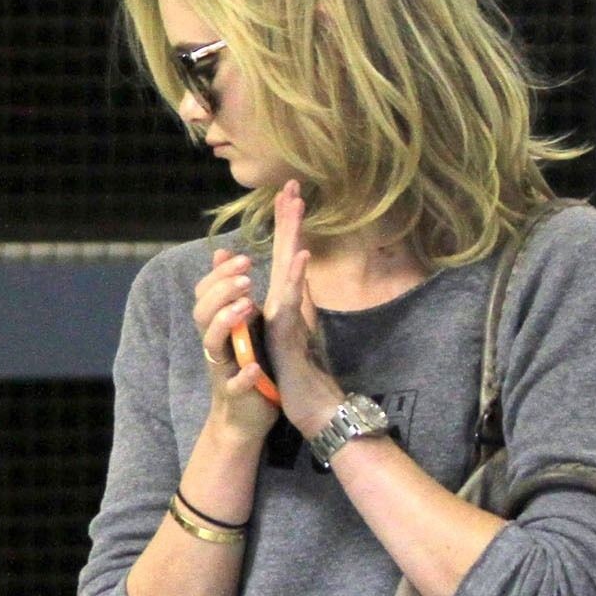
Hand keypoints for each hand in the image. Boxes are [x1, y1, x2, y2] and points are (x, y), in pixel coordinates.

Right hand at [191, 246, 277, 441]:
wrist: (244, 418)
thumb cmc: (246, 366)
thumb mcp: (241, 325)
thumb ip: (230, 292)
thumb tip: (221, 253)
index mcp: (217, 327)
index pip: (204, 294)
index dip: (220, 275)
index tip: (245, 259)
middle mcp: (215, 346)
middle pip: (202, 314)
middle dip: (222, 292)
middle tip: (247, 279)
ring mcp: (222, 370)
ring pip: (211, 344)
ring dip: (225, 323)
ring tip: (248, 307)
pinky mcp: (235, 395)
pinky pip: (233, 385)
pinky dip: (243, 375)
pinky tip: (255, 366)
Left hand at [260, 181, 345, 430]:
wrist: (312, 409)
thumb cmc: (298, 375)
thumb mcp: (282, 338)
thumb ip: (286, 309)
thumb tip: (288, 287)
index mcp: (286, 304)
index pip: (285, 257)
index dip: (285, 228)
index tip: (285, 195)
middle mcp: (291, 305)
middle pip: (291, 255)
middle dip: (290, 221)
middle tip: (292, 185)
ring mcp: (293, 318)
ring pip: (292, 271)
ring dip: (294, 238)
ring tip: (295, 206)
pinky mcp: (292, 336)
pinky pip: (292, 303)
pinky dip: (296, 278)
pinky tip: (301, 256)